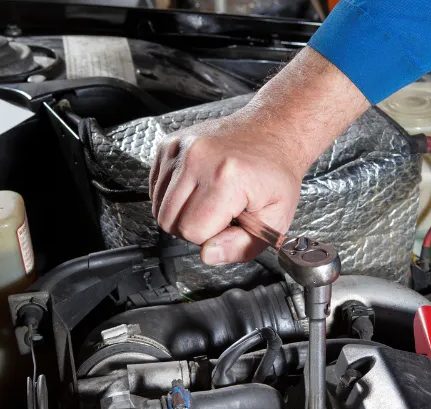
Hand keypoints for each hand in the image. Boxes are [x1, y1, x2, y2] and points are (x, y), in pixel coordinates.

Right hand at [150, 112, 307, 264]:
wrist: (272, 132)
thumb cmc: (275, 175)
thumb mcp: (275, 219)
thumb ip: (241, 247)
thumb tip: (207, 255)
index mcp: (226, 178)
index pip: (191, 231)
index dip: (209, 237)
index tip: (228, 222)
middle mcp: (198, 158)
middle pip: (168, 220)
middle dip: (191, 227)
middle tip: (218, 214)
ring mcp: (181, 148)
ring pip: (157, 206)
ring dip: (181, 211)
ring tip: (208, 199)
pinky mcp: (169, 144)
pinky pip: (155, 187)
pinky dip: (173, 195)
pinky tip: (197, 187)